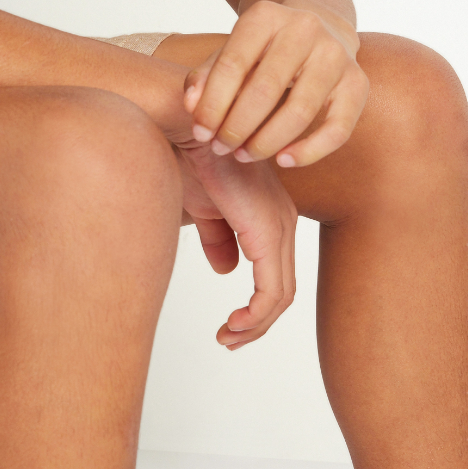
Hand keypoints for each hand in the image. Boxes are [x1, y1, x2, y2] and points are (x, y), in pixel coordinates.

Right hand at [174, 139, 297, 347]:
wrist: (184, 127)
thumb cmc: (190, 155)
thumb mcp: (203, 205)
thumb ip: (218, 237)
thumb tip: (226, 270)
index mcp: (270, 214)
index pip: (276, 274)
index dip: (256, 308)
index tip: (230, 326)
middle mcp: (284, 221)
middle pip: (283, 291)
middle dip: (257, 323)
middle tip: (228, 341)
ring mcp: (279, 226)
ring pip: (281, 296)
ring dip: (255, 325)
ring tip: (227, 338)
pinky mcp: (267, 232)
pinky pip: (272, 290)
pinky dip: (255, 315)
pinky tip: (233, 323)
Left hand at [184, 0, 368, 167]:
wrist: (320, 22)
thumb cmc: (265, 45)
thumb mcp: (233, 48)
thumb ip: (207, 75)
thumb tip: (191, 106)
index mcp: (266, 15)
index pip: (232, 64)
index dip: (212, 103)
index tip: (200, 132)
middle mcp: (305, 29)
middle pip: (265, 89)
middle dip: (237, 126)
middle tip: (220, 147)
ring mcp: (336, 55)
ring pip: (300, 111)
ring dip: (267, 141)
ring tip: (244, 155)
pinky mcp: (358, 83)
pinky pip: (338, 128)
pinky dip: (310, 151)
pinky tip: (283, 161)